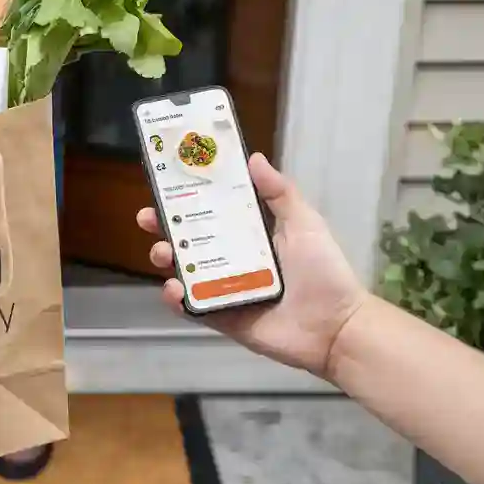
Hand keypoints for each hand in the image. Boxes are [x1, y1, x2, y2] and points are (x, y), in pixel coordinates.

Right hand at [136, 153, 368, 378]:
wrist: (336, 326)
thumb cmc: (322, 271)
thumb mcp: (304, 224)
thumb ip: (280, 193)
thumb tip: (253, 157)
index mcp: (250, 237)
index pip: (211, 214)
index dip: (187, 200)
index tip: (165, 185)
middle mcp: (232, 261)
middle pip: (189, 241)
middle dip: (164, 229)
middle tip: (148, 218)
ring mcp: (224, 291)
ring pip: (185, 273)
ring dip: (167, 260)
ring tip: (163, 253)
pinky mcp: (222, 319)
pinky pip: (192, 308)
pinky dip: (176, 300)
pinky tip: (174, 288)